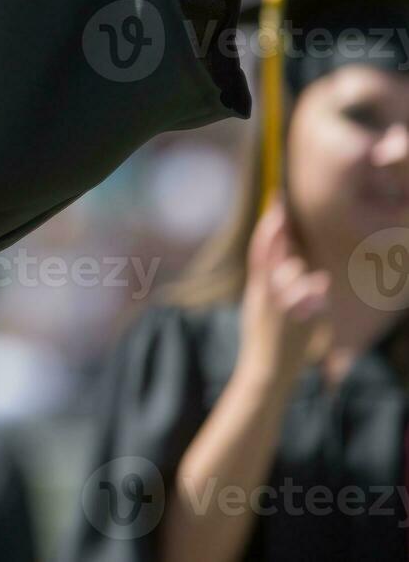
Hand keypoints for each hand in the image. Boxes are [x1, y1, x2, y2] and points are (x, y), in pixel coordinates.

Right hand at [235, 199, 330, 388]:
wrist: (265, 371)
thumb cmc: (270, 340)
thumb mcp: (273, 311)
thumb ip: (295, 292)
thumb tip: (321, 278)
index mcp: (256, 289)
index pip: (260, 251)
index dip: (267, 228)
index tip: (275, 206)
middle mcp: (263, 292)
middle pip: (273, 255)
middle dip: (278, 237)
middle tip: (280, 210)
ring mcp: (274, 302)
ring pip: (294, 273)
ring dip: (302, 281)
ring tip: (303, 303)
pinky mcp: (288, 315)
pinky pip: (306, 293)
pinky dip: (313, 292)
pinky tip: (319, 294)